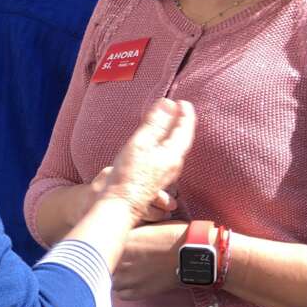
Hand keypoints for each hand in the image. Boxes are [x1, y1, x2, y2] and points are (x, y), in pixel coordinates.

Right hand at [100, 99, 195, 223]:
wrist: (120, 204)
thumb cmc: (129, 175)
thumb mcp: (141, 144)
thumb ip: (155, 124)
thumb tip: (169, 103)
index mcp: (173, 154)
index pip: (185, 129)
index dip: (185, 114)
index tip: (182, 102)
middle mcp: (174, 165)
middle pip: (183, 139)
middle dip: (182, 122)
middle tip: (179, 109)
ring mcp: (167, 173)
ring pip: (176, 148)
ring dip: (174, 133)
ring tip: (170, 122)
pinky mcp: (157, 178)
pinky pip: (168, 155)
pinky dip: (166, 143)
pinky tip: (158, 144)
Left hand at [112, 221, 186, 299]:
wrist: (191, 253)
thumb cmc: (173, 235)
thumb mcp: (147, 226)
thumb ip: (129, 233)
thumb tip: (118, 237)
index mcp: (122, 241)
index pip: (105, 245)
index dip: (109, 246)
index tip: (113, 246)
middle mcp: (121, 261)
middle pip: (105, 264)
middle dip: (111, 261)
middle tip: (123, 258)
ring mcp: (129, 278)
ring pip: (111, 280)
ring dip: (116, 276)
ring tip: (128, 271)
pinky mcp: (138, 291)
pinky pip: (122, 294)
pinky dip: (125, 289)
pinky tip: (134, 281)